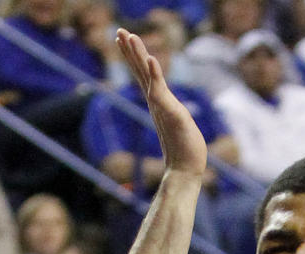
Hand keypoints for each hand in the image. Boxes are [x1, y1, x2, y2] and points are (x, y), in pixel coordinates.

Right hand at [115, 28, 206, 176]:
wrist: (186, 171)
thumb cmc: (185, 151)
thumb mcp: (177, 125)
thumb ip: (170, 115)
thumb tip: (167, 114)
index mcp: (157, 102)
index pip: (143, 74)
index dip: (133, 55)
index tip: (123, 38)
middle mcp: (157, 103)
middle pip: (140, 71)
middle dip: (130, 50)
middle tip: (118, 31)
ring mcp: (162, 108)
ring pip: (147, 77)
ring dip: (138, 56)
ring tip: (130, 36)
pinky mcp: (171, 114)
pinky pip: (160, 91)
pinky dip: (155, 75)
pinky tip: (150, 59)